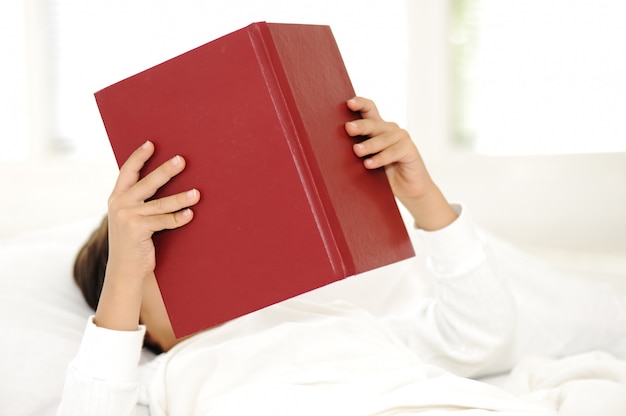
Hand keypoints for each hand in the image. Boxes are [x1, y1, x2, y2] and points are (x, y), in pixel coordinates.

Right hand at [95, 141, 199, 330]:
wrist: (124, 270)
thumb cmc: (134, 242)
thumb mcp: (130, 218)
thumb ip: (139, 201)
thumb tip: (162, 180)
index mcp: (117, 198)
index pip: (127, 172)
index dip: (139, 157)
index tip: (151, 144)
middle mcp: (119, 205)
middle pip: (147, 182)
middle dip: (166, 170)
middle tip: (182, 160)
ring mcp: (127, 217)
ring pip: (160, 203)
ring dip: (181, 197)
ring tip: (197, 193)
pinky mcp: (136, 230)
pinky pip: (164, 221)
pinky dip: (179, 218)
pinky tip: (191, 214)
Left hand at [345, 97, 456, 230]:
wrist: (408, 190)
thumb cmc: (384, 175)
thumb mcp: (367, 160)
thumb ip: (357, 151)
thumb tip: (331, 148)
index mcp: (378, 128)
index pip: (369, 109)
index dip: (360, 103)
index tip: (348, 103)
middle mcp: (390, 129)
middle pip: (373, 123)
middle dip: (360, 126)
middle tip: (348, 128)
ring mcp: (401, 138)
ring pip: (382, 138)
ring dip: (369, 145)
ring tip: (357, 151)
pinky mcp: (410, 150)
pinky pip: (393, 152)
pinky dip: (381, 158)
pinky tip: (370, 163)